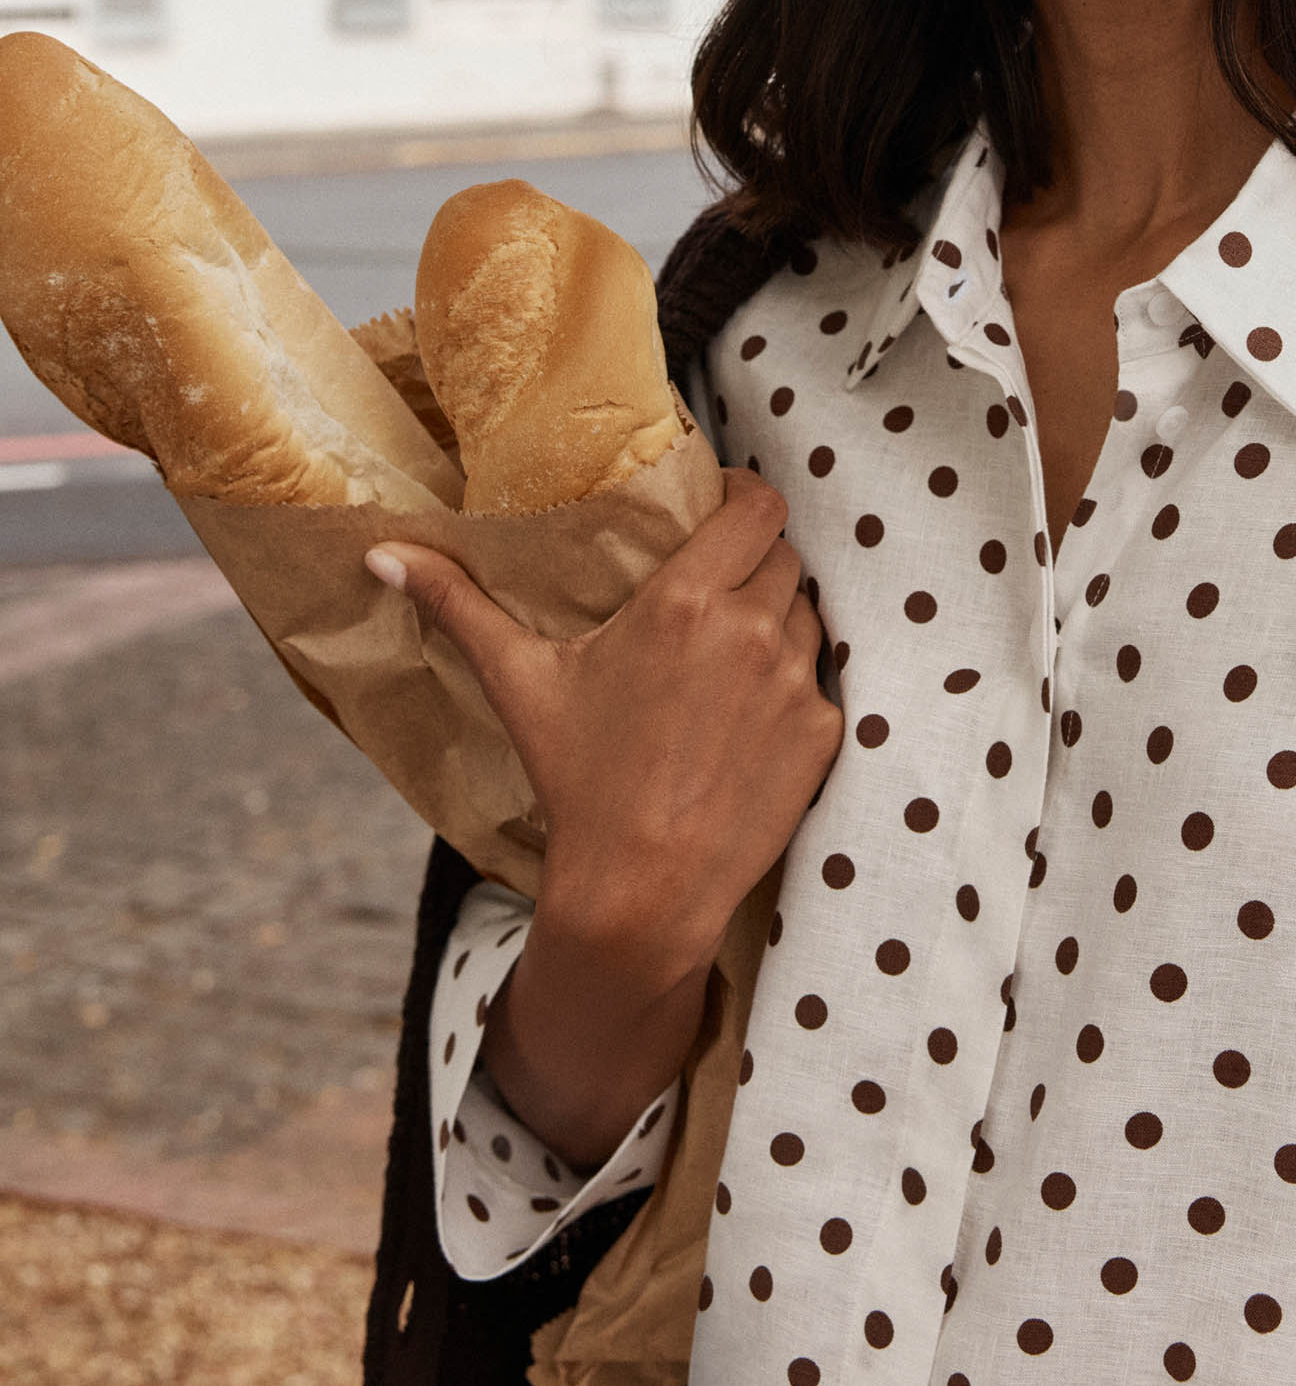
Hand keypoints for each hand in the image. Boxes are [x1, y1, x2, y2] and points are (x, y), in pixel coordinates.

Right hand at [364, 465, 838, 985]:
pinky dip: (793, 691)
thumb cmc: (579, 780)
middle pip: (783, 558)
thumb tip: (383, 553)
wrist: (642, 888)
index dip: (751, 497)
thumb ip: (458, 606)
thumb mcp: (520, 683)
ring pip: (806, 616)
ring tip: (729, 657)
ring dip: (778, 623)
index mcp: (686, 600)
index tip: (731, 505)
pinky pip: (820, 683)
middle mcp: (751, 629)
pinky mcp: (822, 732)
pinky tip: (746, 721)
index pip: (759, 506)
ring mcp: (795, 682)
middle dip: (756, 565)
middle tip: (718, 591)